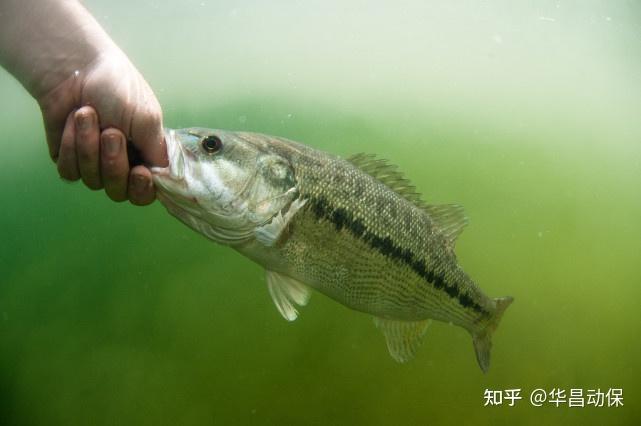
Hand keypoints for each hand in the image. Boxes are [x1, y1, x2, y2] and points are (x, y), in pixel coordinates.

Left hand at [38, 50, 166, 204]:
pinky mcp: (69, 160)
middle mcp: (122, 164)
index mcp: (145, 156)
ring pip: (93, 181)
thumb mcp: (148, 119)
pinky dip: (70, 146)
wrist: (73, 70)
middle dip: (113, 162)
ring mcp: (94, 165)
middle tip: (111, 132)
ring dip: (89, 146)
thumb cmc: (117, 88)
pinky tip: (72, 122)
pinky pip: (70, 172)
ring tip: (87, 115)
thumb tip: (166, 179)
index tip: (139, 171)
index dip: (142, 188)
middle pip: (119, 191)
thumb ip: (158, 153)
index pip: (147, 192)